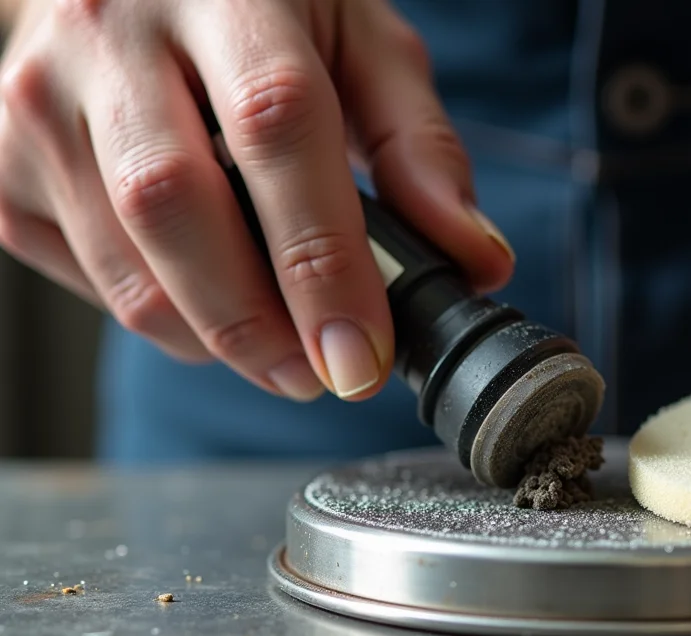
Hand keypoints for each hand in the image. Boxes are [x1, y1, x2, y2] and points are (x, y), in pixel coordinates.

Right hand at [0, 0, 513, 401]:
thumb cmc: (262, 5)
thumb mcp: (362, 43)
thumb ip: (420, 148)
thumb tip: (477, 260)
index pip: (277, 131)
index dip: (322, 260)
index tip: (360, 356)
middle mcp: (112, 32)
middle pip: (177, 207)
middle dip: (259, 324)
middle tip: (322, 376)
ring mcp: (38, 95)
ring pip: (124, 262)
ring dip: (212, 337)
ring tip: (280, 351)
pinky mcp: (0, 154)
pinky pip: (82, 274)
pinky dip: (154, 314)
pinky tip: (204, 296)